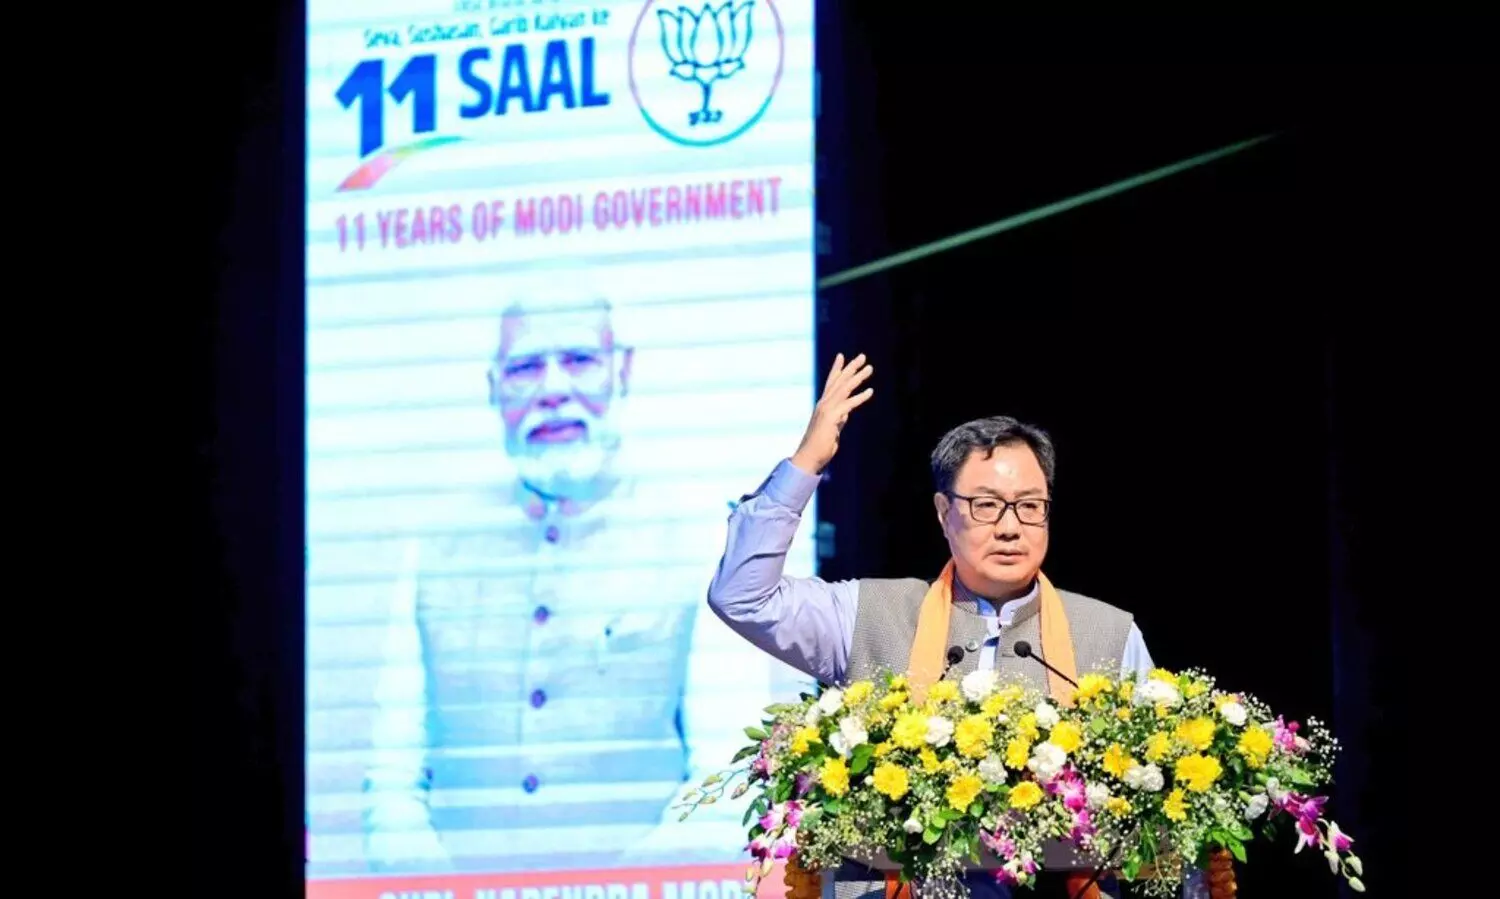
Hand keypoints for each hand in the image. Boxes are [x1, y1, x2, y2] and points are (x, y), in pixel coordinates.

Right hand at [790, 353, 873, 475]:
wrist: (809, 457)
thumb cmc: (819, 446)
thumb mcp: (832, 428)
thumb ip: (839, 418)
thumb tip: (845, 413)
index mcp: (823, 405)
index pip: (830, 382)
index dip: (837, 369)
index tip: (842, 356)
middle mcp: (824, 404)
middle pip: (839, 381)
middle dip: (851, 367)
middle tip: (862, 356)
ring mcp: (827, 410)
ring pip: (844, 388)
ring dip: (858, 377)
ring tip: (870, 368)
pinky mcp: (831, 418)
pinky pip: (848, 404)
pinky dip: (859, 397)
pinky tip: (870, 391)